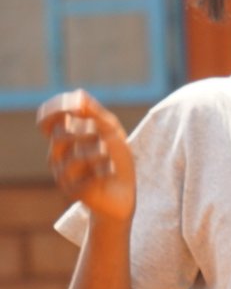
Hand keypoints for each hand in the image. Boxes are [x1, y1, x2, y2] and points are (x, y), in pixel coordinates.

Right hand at [37, 91, 134, 221]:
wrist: (124, 194)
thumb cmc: (117, 160)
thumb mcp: (111, 131)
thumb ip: (95, 112)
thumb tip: (78, 95)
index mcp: (64, 137)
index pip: (47, 119)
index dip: (56, 109)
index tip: (80, 107)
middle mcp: (57, 154)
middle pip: (62, 135)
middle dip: (88, 133)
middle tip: (106, 139)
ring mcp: (62, 174)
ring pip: (75, 156)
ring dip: (98, 153)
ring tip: (109, 158)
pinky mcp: (72, 191)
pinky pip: (84, 177)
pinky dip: (103, 172)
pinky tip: (109, 174)